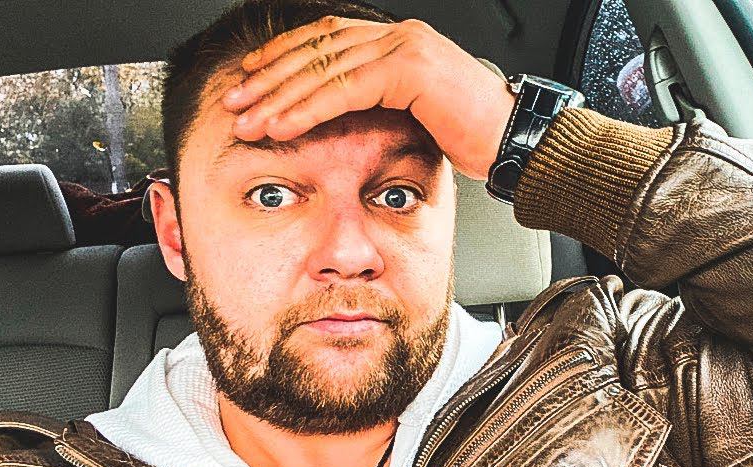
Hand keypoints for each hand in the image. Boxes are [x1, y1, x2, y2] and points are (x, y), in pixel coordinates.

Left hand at [221, 16, 515, 179]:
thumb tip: (343, 120)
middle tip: (233, 100)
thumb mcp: (419, 117)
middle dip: (269, 77)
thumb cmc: (479, 139)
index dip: (284, 57)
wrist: (519, 144)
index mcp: (402, 42)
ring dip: (279, 97)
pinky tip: (280, 125)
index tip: (251, 79)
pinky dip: (307, 108)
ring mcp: (407, 46)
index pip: (328, 40)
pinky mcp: (411, 69)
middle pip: (318, 49)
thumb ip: (381, 106)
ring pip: (325, 68)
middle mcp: (402, 35)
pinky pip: (345, 89)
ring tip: (246, 119)